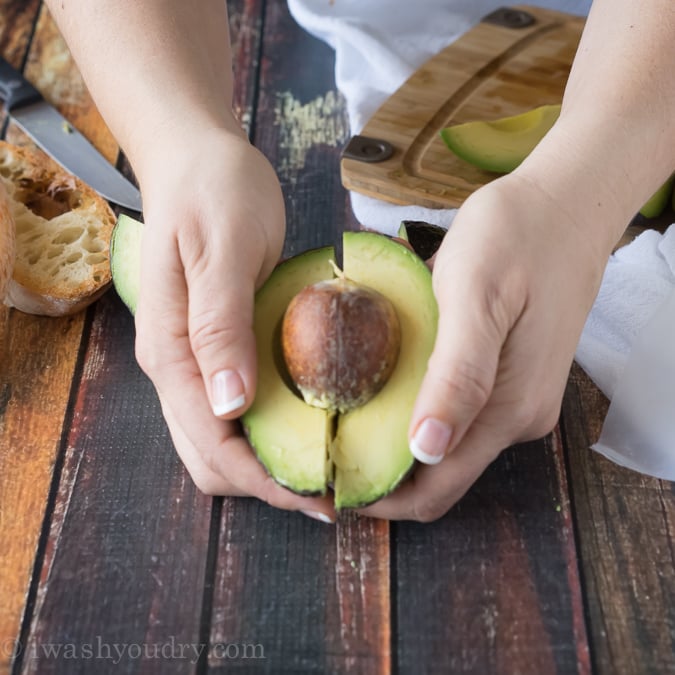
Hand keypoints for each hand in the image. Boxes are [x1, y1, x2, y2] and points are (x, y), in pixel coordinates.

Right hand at [134, 129, 334, 519]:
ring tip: (326, 468)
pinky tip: (311, 427)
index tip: (315, 494)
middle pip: (212, 456)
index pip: (210, 443)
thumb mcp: (223, 251)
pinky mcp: (221, 348)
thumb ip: (219, 326)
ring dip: (270, 463)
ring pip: (224, 440)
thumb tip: (229, 404)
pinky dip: (272, 431)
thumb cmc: (211, 193)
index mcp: (171, 352)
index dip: (261, 478)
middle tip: (328, 491)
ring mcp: (197, 361)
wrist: (200, 160)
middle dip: (266, 484)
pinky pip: (240, 410)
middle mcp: (178, 367)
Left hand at [358, 172, 610, 520]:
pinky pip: (458, 414)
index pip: (437, 486)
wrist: (564, 206)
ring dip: (398, 445)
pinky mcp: (513, 378)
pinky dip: (418, 413)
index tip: (330, 484)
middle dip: (382, 476)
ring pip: (447, 446)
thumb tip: (427, 449)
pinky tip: (387, 389)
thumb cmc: (516, 237)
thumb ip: (458, 376)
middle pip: (441, 475)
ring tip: (346, 422)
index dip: (382, 496)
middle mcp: (518, 417)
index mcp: (509, 407)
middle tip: (328, 453)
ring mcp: (519, 399)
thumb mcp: (475, 297)